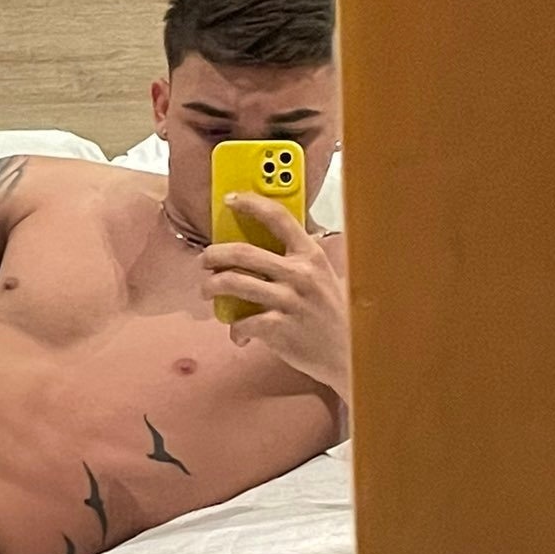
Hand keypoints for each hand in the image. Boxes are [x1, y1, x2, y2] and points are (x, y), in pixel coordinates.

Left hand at [198, 195, 350, 397]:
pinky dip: (235, 329)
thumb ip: (296, 259)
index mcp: (310, 255)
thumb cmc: (330, 314)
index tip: (230, 200)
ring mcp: (289, 301)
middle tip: (205, 260)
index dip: (250, 204)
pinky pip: (241, 322)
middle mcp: (300, 273)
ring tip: (207, 291)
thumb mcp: (321, 276)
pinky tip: (239, 333)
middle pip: (242, 252)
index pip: (278, 217)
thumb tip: (260, 244)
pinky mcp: (279, 328)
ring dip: (211, 286)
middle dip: (213, 254)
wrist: (349, 354)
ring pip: (233, 283)